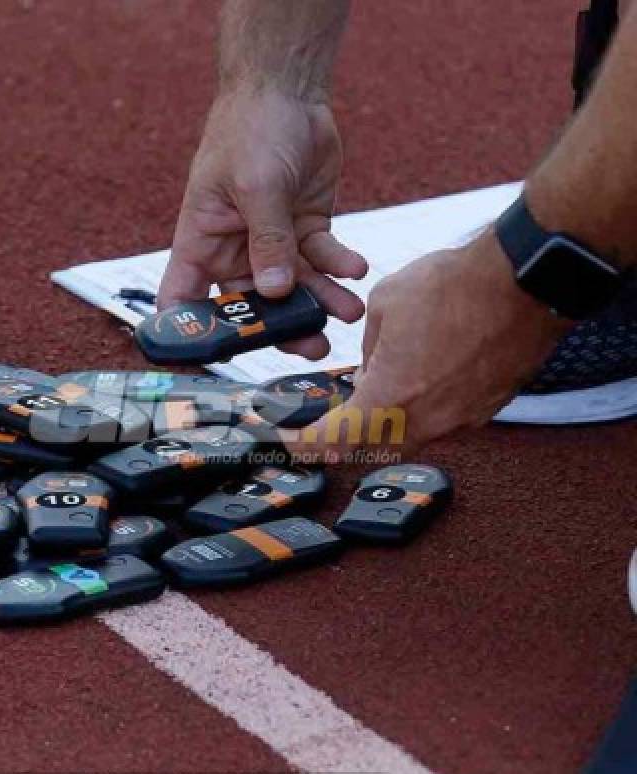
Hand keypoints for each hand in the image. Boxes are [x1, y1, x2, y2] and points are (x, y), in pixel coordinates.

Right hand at [157, 87, 367, 359]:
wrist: (288, 92)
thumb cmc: (252, 130)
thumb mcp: (257, 185)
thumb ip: (267, 240)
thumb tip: (276, 292)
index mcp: (202, 241)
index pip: (183, 299)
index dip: (190, 333)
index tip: (211, 359)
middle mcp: (234, 248)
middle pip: (251, 303)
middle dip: (280, 326)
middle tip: (310, 345)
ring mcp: (271, 240)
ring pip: (294, 286)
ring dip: (320, 300)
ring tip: (347, 312)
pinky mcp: (305, 227)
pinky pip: (322, 257)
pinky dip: (339, 265)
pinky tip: (356, 269)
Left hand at [286, 232, 570, 460]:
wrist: (528, 281)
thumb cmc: (457, 287)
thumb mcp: (384, 306)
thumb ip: (369, 348)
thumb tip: (370, 365)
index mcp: (390, 401)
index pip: (333, 442)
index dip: (303, 447)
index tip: (289, 443)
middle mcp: (428, 422)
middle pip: (372, 450)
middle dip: (344, 440)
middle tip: (325, 425)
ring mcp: (462, 420)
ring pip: (410, 438)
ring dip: (385, 425)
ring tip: (370, 398)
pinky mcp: (487, 409)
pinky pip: (443, 422)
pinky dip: (421, 411)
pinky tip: (417, 383)